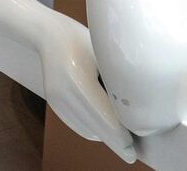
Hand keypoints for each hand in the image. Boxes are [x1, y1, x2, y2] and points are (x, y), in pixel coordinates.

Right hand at [41, 17, 136, 162]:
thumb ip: (116, 82)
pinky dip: (92, 129)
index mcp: (79, 80)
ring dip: (104, 136)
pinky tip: (104, 125)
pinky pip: (77, 124)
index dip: (120, 137)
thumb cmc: (82, 40)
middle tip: (133, 152)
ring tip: (123, 136)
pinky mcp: (54, 103)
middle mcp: (64, 93)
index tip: (133, 150)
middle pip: (95, 128)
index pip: (104, 117)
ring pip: (86, 129)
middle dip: (115, 142)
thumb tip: (137, 109)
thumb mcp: (103, 55)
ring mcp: (57, 100)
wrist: (50, 34)